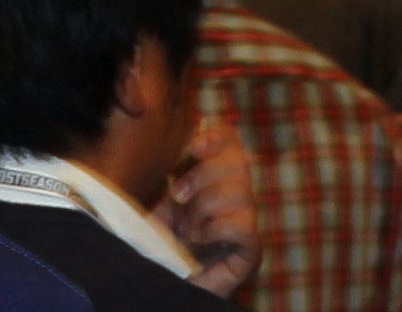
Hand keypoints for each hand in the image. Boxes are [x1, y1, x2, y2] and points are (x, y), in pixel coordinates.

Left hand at [155, 119, 259, 297]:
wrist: (151, 280)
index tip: (193, 146)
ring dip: (204, 208)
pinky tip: (196, 240)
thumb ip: (177, 165)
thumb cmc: (152, 239)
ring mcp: (245, 226)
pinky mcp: (249, 254)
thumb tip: (203, 120)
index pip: (233, 145)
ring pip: (242, 194)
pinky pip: (243, 227)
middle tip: (178, 197)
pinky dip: (214, 229)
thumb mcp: (157, 194)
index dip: (220, 138)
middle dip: (203, 176)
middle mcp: (233, 200)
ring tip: (185, 228)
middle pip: (240, 164)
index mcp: (211, 181)